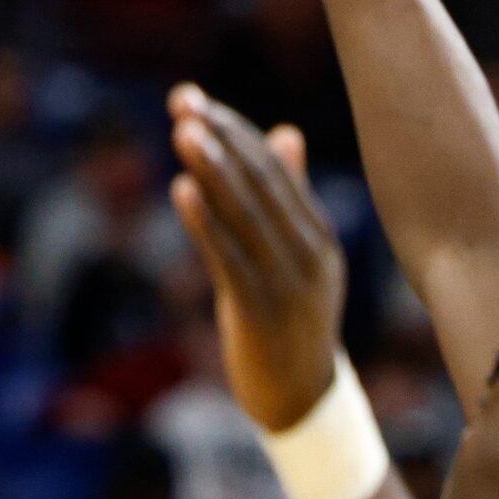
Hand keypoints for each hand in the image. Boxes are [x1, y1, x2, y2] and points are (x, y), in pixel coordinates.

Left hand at [167, 84, 346, 432]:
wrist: (300, 399)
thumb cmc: (290, 321)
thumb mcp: (296, 257)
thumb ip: (289, 198)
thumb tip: (285, 133)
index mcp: (317, 236)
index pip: (274, 170)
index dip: (233, 131)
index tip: (194, 100)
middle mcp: (310, 253)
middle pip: (260, 183)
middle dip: (220, 138)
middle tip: (182, 101)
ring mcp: (289, 283)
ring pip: (246, 216)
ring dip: (212, 170)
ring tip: (182, 131)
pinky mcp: (262, 312)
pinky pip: (229, 259)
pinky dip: (205, 222)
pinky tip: (181, 190)